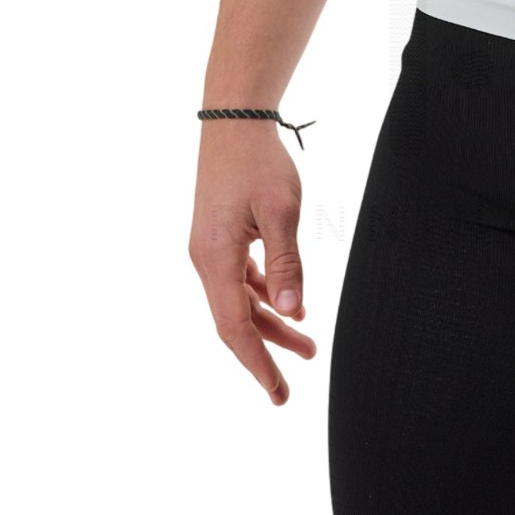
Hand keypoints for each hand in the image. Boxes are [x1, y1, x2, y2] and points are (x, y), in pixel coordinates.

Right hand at [189, 121, 315, 404]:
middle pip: (234, 321)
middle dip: (263, 356)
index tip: (276, 392)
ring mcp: (211, 249)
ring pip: (240, 302)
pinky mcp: (220, 238)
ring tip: (308, 348)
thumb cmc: (258, 162)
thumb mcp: (281, 212)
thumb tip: (295, 312)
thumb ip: (287, 264)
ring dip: (271, 326)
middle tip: (286, 391)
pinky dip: (264, 298)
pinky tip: (291, 307)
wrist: (234, 121)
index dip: (256, 362)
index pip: (234, 327)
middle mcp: (206, 260)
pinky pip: (241, 281)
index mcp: (215, 258)